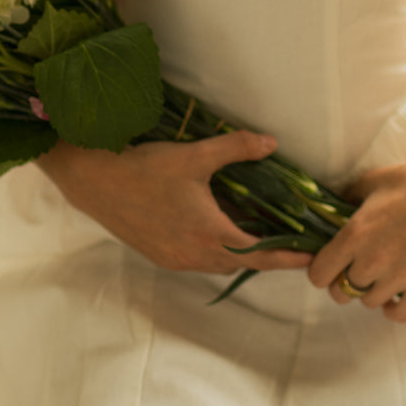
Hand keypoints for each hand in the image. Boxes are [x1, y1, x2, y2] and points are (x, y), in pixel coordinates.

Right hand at [38, 131, 313, 276]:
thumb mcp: (194, 155)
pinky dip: (214, 248)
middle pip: (242, 262)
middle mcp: (194, 255)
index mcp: (209, 234)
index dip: (288, 256)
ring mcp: (175, 259)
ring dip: (237, 250)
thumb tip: (271, 143)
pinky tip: (214, 227)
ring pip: (218, 261)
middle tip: (288, 238)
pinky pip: (198, 259)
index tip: (312, 258)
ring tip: (254, 230)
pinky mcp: (159, 256)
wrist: (93, 182)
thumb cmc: (144, 169)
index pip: (261, 253)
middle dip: (267, 253)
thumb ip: (236, 148)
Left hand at [306, 152, 405, 322]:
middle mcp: (374, 261)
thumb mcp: (369, 183)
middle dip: (343, 280)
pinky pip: (398, 314)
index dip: (321, 269)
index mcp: (355, 235)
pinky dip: (394, 306)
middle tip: (358, 265)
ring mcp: (402, 277)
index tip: (331, 262)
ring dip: (371, 289)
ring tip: (383, 270)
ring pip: (368, 302)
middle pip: (341, 292)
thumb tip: (327, 214)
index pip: (319, 276)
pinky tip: (397, 290)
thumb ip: (343, 203)